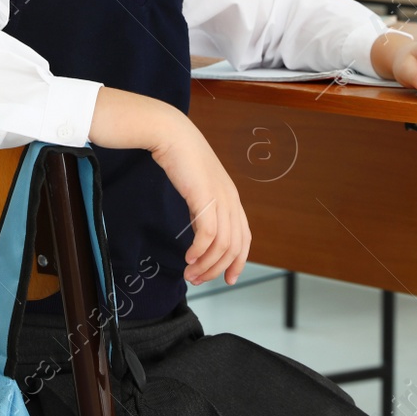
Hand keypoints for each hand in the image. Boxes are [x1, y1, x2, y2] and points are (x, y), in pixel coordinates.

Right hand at [148, 113, 251, 286]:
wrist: (172, 135)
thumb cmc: (181, 158)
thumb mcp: (198, 187)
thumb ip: (203, 208)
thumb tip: (200, 232)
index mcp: (232, 198)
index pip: (244, 238)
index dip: (238, 262)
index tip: (227, 279)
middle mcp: (231, 200)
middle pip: (234, 246)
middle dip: (217, 269)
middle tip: (199, 280)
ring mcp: (220, 198)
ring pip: (221, 244)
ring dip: (206, 264)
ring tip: (190, 273)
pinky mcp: (205, 197)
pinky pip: (208, 234)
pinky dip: (200, 251)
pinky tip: (189, 257)